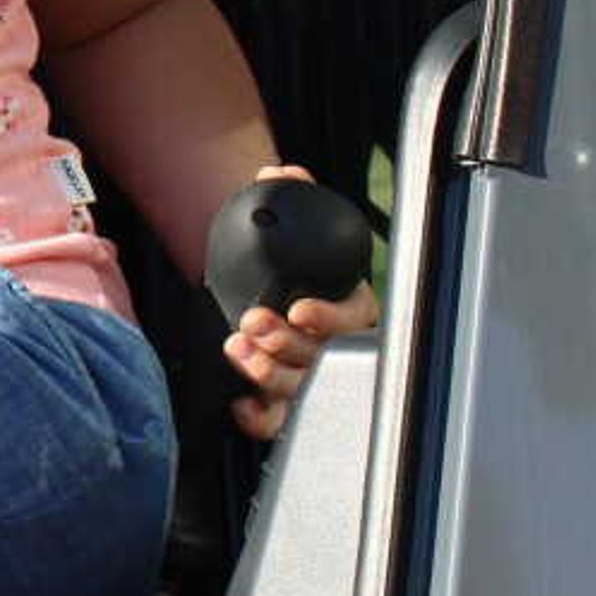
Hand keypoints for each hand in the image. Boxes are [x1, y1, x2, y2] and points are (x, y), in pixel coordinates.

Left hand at [220, 166, 379, 440]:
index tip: (301, 309)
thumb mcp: (285, 232)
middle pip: (324, 356)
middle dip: (288, 343)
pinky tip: (241, 405)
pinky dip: (260, 418)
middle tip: (255, 323)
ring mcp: (308, 377)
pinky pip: (277, 422)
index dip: (331, 315)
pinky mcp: (279, 403)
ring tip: (239, 348)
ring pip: (301, 389)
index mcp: (347, 305)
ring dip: (269, 372)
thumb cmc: (281, 269)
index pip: (355, 315)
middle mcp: (331, 346)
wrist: (251, 292)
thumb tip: (281, 173)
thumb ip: (289, 196)